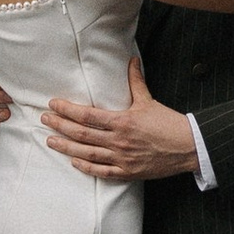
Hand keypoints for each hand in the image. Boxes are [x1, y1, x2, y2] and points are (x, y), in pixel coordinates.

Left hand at [41, 53, 198, 181]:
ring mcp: (122, 158)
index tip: (53, 105)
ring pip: (87, 154)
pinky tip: (74, 161)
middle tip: (44, 120)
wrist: (189, 147)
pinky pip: (102, 171)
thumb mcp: (149, 100)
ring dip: (66, 147)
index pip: (87, 115)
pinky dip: (86, 167)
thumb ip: (136, 81)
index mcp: (123, 121)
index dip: (67, 110)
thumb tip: (132, 60)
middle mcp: (119, 140)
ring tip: (50, 141)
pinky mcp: (128, 172)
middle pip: (82, 134)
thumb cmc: (169, 123)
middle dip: (60, 126)